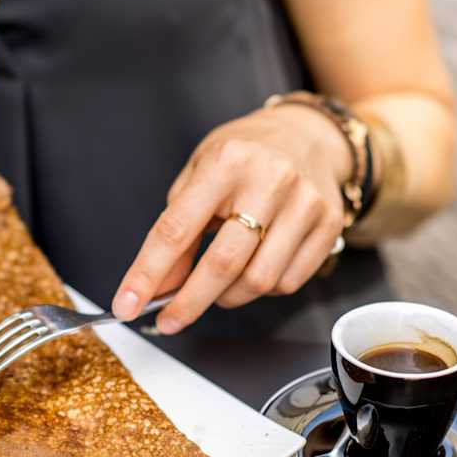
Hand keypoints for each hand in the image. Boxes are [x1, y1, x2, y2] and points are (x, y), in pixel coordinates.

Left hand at [112, 105, 350, 333]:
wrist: (307, 135)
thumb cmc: (244, 157)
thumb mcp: (199, 175)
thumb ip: (177, 227)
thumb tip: (162, 284)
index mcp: (226, 162)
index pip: (177, 229)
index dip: (147, 273)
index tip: (127, 304)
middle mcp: (269, 181)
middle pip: (222, 264)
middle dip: (188, 302)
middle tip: (168, 320)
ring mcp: (305, 204)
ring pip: (258, 281)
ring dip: (226, 297)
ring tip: (216, 285)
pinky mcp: (329, 225)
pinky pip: (287, 283)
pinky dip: (260, 290)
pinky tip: (252, 271)